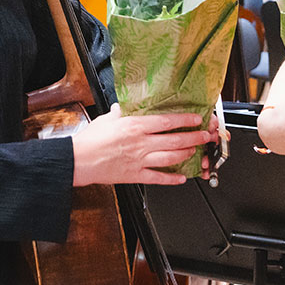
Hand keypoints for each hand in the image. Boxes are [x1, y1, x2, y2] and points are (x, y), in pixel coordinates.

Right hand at [70, 105, 218, 186]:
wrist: (78, 161)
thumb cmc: (90, 140)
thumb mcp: (107, 119)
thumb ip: (120, 112)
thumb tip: (125, 106)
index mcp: (135, 126)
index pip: (166, 121)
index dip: (184, 120)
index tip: (196, 119)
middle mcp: (141, 143)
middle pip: (174, 140)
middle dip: (193, 138)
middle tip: (205, 136)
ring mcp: (140, 160)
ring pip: (170, 158)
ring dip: (186, 155)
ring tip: (195, 152)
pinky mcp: (135, 175)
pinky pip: (158, 178)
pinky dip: (172, 179)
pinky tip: (181, 178)